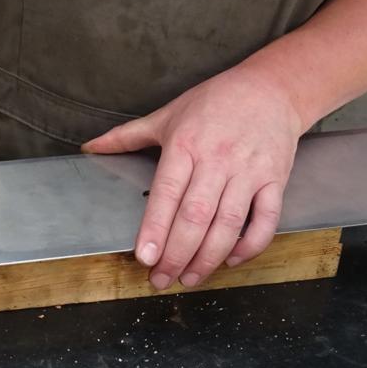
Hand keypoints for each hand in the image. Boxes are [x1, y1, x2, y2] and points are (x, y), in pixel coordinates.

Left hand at [82, 64, 309, 288]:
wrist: (272, 88)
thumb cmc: (216, 101)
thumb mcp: (168, 114)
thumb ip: (127, 135)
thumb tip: (90, 147)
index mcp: (186, 144)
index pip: (167, 193)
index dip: (156, 228)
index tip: (145, 257)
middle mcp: (218, 159)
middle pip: (196, 216)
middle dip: (177, 254)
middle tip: (161, 279)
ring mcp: (249, 171)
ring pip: (229, 224)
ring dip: (208, 258)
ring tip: (189, 278)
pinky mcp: (275, 180)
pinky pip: (266, 220)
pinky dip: (250, 245)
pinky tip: (230, 259)